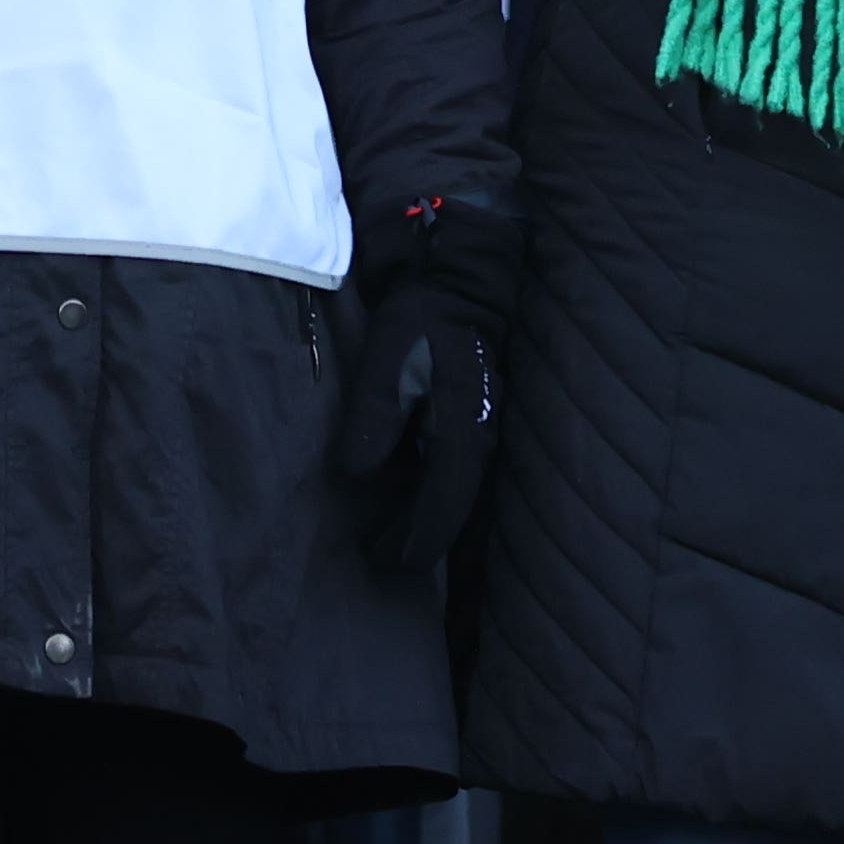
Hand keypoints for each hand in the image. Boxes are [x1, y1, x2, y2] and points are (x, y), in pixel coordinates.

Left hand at [329, 206, 503, 575]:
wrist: (458, 282)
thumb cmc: (418, 321)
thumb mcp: (385, 361)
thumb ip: (374, 416)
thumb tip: (357, 474)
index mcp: (460, 427)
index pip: (443, 502)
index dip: (415, 538)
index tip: (385, 560)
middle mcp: (481, 439)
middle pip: (457, 510)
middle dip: (423, 542)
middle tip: (382, 561)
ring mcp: (486, 432)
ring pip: (465, 498)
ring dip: (436, 527)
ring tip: (398, 547)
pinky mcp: (480, 423)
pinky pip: (466, 479)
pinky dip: (447, 505)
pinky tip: (426, 512)